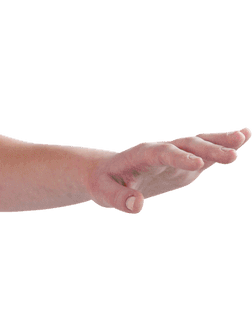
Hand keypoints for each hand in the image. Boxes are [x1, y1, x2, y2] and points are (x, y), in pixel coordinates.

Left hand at [88, 127, 249, 214]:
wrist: (105, 173)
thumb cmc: (102, 183)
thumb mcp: (103, 192)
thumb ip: (118, 198)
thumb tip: (137, 205)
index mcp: (140, 156)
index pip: (161, 153)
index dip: (178, 158)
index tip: (197, 165)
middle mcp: (159, 151)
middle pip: (184, 146)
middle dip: (207, 149)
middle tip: (232, 156)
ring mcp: (173, 156)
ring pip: (197, 145)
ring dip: (219, 141)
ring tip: (244, 136)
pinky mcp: (183, 164)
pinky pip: (203, 154)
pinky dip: (221, 147)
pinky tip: (243, 138)